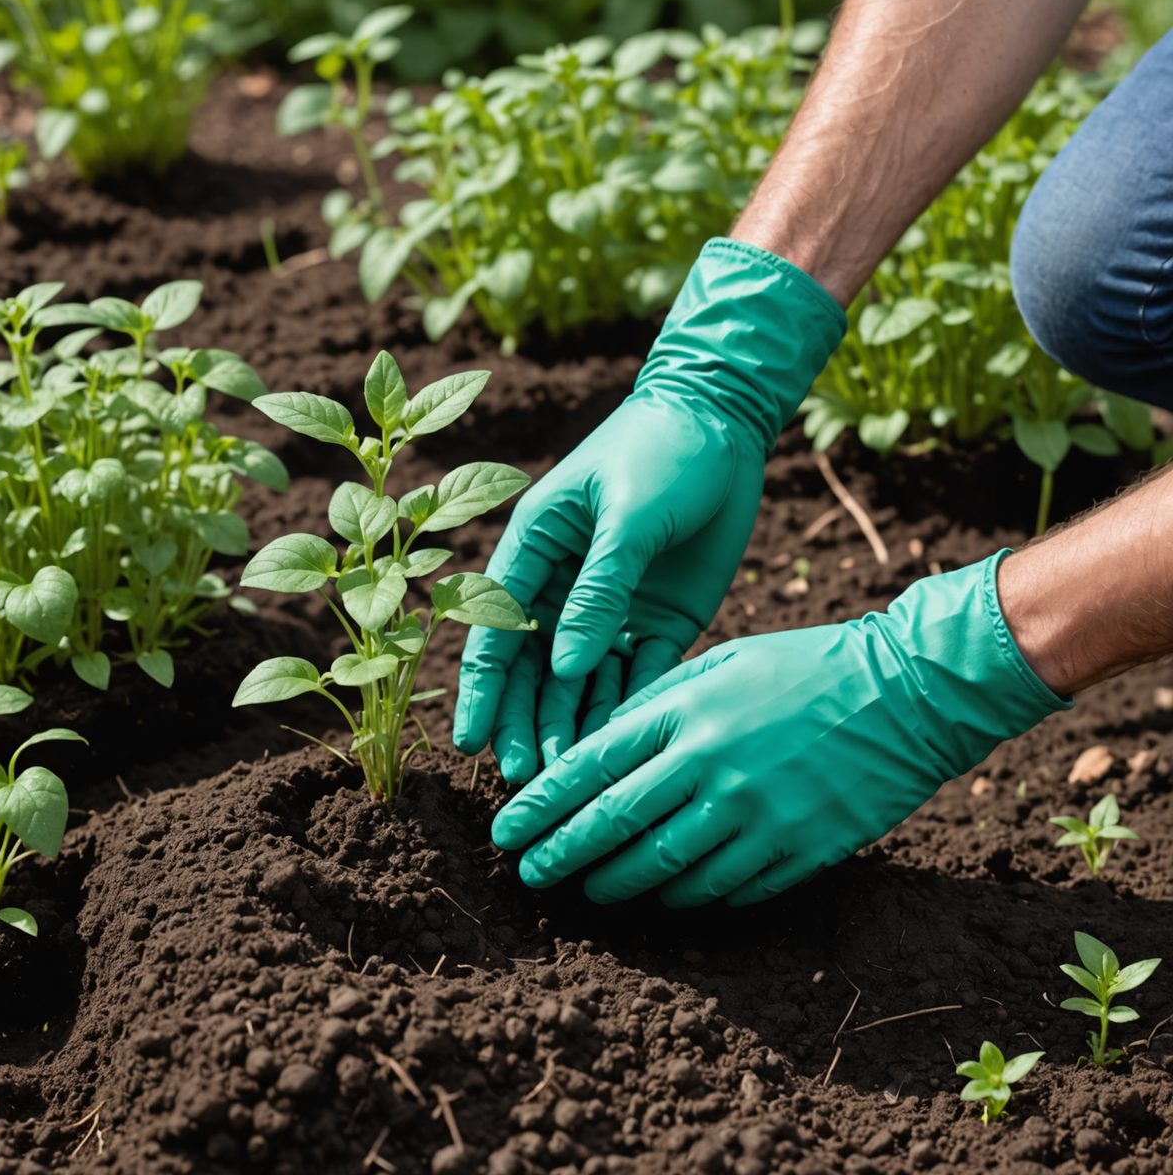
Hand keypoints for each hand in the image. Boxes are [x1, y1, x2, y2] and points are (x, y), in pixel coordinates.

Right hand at [453, 238, 847, 780]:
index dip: (482, 688)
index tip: (471, 741)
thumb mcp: (627, 515)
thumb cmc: (661, 450)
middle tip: (526, 775)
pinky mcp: (658, 621)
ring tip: (570, 774)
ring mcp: (612, 608)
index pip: (496, 629)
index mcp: (537, 550)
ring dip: (574, 723)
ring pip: (583, 682)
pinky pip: (639, 674)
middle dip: (528, 721)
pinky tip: (621, 743)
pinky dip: (629, 705)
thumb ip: (600, 589)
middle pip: (536, 669)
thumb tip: (569, 670)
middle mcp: (566, 587)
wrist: (725, 421)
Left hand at [491, 552, 1069, 906]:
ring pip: (665, 869)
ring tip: (587, 891)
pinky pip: (726, 890)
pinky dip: (686, 898)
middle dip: (561, 855)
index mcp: (688, 710)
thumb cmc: (805, 666)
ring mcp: (758, 813)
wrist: (908, 690)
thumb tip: (601, 748)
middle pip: (615, 825)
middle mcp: (715, 765)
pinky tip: (664, 899)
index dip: (540, 805)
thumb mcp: (723, 661)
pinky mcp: (799, 848)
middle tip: (527, 874)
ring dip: (616, 886)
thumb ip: (659, 702)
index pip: (591, 766)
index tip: (505, 830)